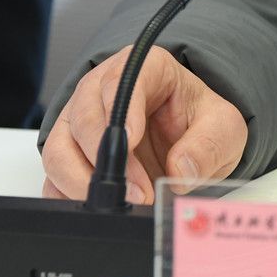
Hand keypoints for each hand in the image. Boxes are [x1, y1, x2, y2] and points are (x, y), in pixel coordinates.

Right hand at [40, 46, 246, 203]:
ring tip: (121, 204)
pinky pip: (52, 178)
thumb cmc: (199, 122)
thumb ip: (208, 145)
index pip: (122, 81)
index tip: (131, 142)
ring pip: (58, 149)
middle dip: (106, 160)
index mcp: (146, 68)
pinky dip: (70, 197)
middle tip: (137, 192)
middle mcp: (103, 89)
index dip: (121, 113)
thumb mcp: (223, 129)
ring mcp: (80, 122)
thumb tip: (180, 169)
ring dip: (83, 182)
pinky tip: (99, 208)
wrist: (187, 140)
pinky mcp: (69, 156)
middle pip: (82, 118)